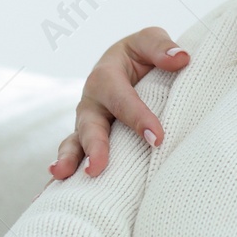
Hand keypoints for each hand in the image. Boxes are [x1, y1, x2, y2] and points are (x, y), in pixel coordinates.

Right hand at [50, 27, 189, 179]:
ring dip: (69, 161)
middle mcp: (92, 102)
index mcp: (107, 76)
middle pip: (90, 125)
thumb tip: (181, 58)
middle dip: (94, 147)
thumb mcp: (149, 41)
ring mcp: (87, 123)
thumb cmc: (141, 55)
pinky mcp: (87, 140)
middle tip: (97, 168)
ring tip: (63, 177)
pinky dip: (65, 174)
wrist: (128, 66)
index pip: (123, 99)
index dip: (138, 118)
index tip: (158, 139)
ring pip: (75, 143)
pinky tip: (54, 194)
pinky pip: (75, 156)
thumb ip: (161, 47)